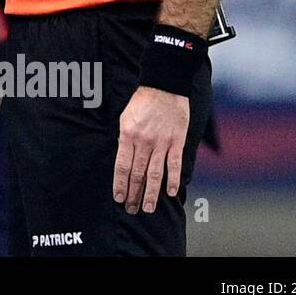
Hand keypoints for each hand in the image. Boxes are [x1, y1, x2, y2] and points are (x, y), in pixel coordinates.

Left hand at [112, 85, 189, 214]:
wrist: (164, 85)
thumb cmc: (141, 101)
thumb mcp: (124, 117)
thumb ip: (124, 139)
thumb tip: (123, 160)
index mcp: (127, 135)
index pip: (122, 166)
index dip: (120, 184)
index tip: (119, 198)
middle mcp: (143, 141)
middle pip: (137, 173)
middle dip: (134, 193)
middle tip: (131, 209)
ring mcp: (161, 142)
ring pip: (155, 173)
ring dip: (151, 193)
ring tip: (148, 208)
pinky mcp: (176, 141)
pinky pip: (174, 164)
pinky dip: (173, 180)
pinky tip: (170, 192)